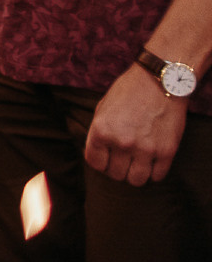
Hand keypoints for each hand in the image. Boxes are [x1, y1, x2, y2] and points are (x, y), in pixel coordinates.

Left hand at [84, 63, 186, 185]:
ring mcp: (146, 148)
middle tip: (123, 159)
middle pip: (115, 174)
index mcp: (102, 130)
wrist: (159, 81)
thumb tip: (98, 153)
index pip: (95, 163)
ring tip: (137, 163)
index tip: (106, 158)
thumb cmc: (128, 92)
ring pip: (136, 180)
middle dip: (117, 168)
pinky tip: (152, 161)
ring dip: (135, 174)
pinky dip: (154, 172)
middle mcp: (122, 142)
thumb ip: (99, 132)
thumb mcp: (103, 108)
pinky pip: (157, 176)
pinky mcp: (167, 151)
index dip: (100, 162)